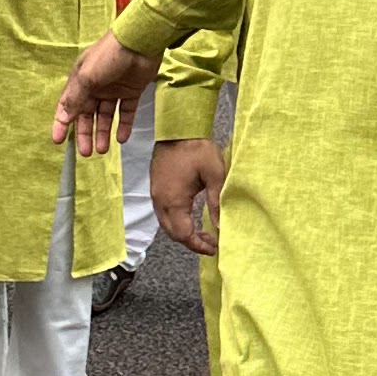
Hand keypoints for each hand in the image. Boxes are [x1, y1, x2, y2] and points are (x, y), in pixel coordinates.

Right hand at [52, 26, 156, 156]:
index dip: (61, 124)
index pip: (67, 106)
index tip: (57, 141)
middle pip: (87, 115)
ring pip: (105, 116)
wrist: (140, 42)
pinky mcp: (131, 92)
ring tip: (103, 150)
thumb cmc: (109, 55)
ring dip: (103, 133)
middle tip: (86, 152)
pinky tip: (121, 139)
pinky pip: (125, 113)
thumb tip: (63, 118)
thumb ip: (75, 98)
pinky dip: (123, 126)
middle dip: (85, 134)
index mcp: (80, 81)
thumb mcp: (87, 77)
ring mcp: (113, 90)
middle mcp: (95, 86)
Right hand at [152, 133, 223, 253]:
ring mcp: (156, 194)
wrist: (178, 128)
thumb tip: (220, 225)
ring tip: (203, 232)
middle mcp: (160, 200)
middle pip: (172, 233)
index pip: (183, 234)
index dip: (198, 245)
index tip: (214, 247)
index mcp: (174, 200)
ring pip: (166, 224)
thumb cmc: (196, 148)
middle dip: (191, 242)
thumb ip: (217, 202)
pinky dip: (177, 221)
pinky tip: (191, 217)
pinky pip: (163, 213)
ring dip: (183, 232)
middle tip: (211, 242)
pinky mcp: (156, 187)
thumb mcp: (215, 174)